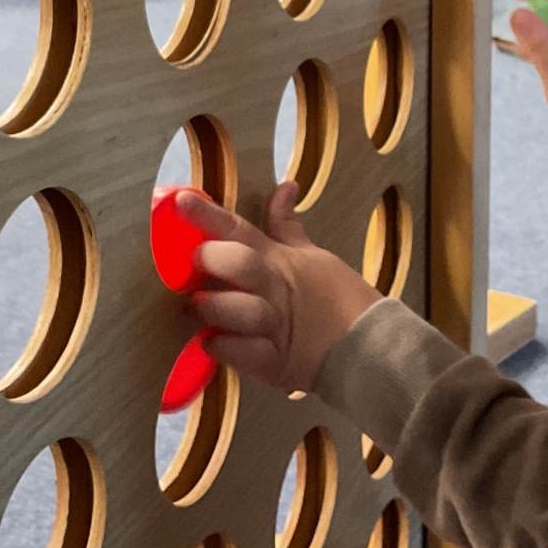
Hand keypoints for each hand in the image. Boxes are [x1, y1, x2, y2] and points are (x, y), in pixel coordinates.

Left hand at [182, 182, 383, 394]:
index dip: (209, 215)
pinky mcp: (274, 362)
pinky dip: (224, 348)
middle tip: (196, 261)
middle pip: (241, 264)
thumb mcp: (313, 256)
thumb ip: (287, 226)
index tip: (180, 199)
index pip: (240, 229)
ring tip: (198, 307)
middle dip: (213, 259)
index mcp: (278, 260)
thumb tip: (285, 186)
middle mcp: (273, 289)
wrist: (367, 345)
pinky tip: (211, 343)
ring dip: (214, 308)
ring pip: (239, 310)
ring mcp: (274, 326)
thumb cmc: (336, 297)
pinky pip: (242, 353)